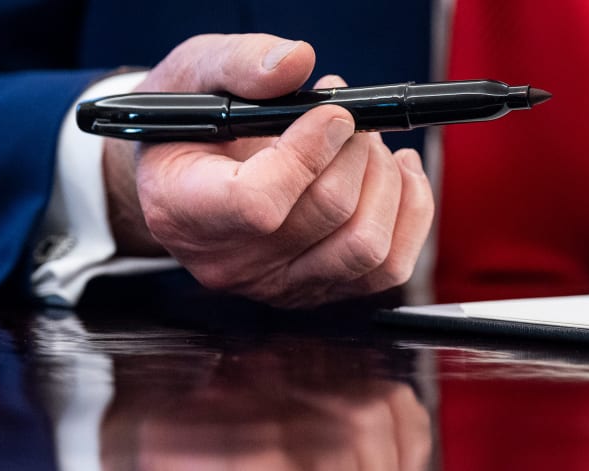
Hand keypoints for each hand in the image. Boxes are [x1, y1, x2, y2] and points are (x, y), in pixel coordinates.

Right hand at [104, 34, 433, 307]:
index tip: (330, 112)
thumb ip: (236, 62)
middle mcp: (228, 262)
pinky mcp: (315, 290)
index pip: (259, 204)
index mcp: (183, 210)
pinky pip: (387, 267)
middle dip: (355, 150)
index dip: (308, 153)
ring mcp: (274, 285)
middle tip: (345, 115)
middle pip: (326, 216)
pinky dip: (406, 211)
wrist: (182, 177)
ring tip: (364, 143)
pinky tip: (391, 172)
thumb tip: (296, 62)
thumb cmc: (186, 126)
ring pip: (366, 248)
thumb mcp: (191, 76)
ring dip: (384, 180)